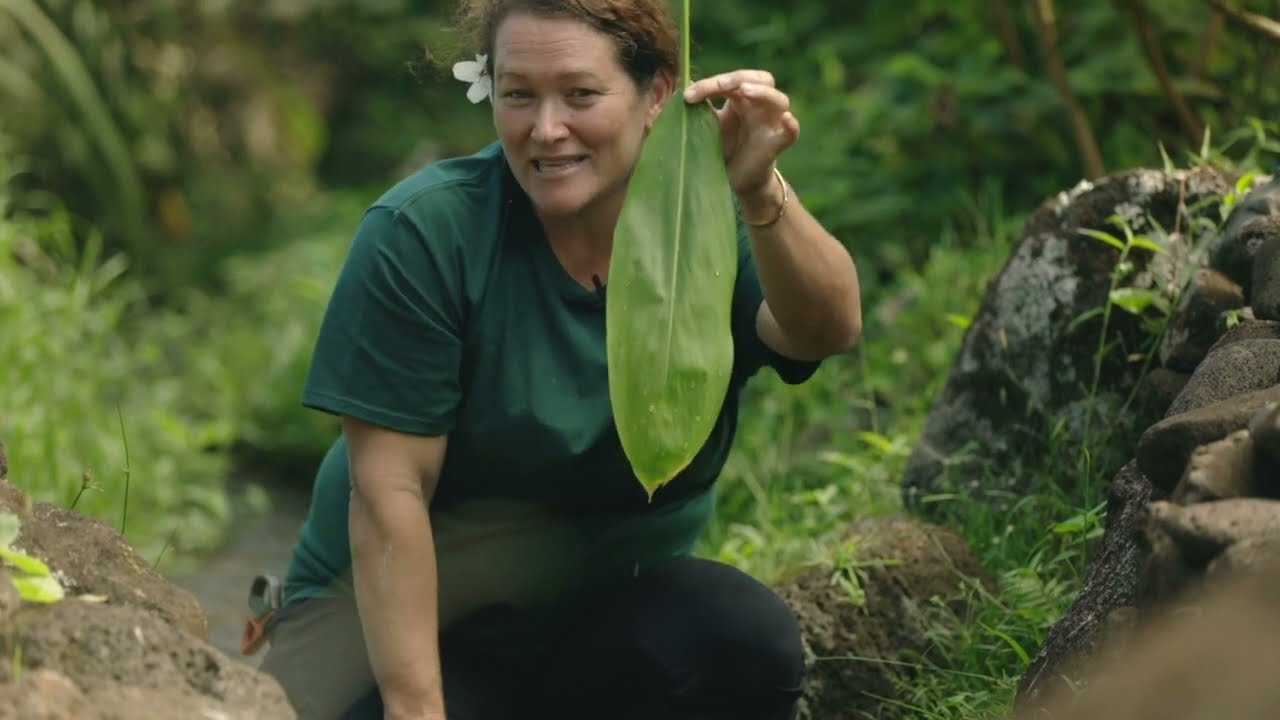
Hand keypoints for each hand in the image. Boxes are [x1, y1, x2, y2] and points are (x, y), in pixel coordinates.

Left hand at [682, 69, 798, 203]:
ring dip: (763, 93)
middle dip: (740, 78)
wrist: (735, 181)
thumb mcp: (707, 129)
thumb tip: (678, 91)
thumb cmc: (723, 150)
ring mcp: (772, 123)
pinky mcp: (778, 143)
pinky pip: (791, 131)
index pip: (732, 80)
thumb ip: (699, 112)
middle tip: (721, 85)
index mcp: (741, 99)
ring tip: (744, 92)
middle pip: (762, 79)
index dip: (711, 84)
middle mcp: (760, 106)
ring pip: (779, 99)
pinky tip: (786, 120)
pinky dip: (791, 125)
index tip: (688, 96)